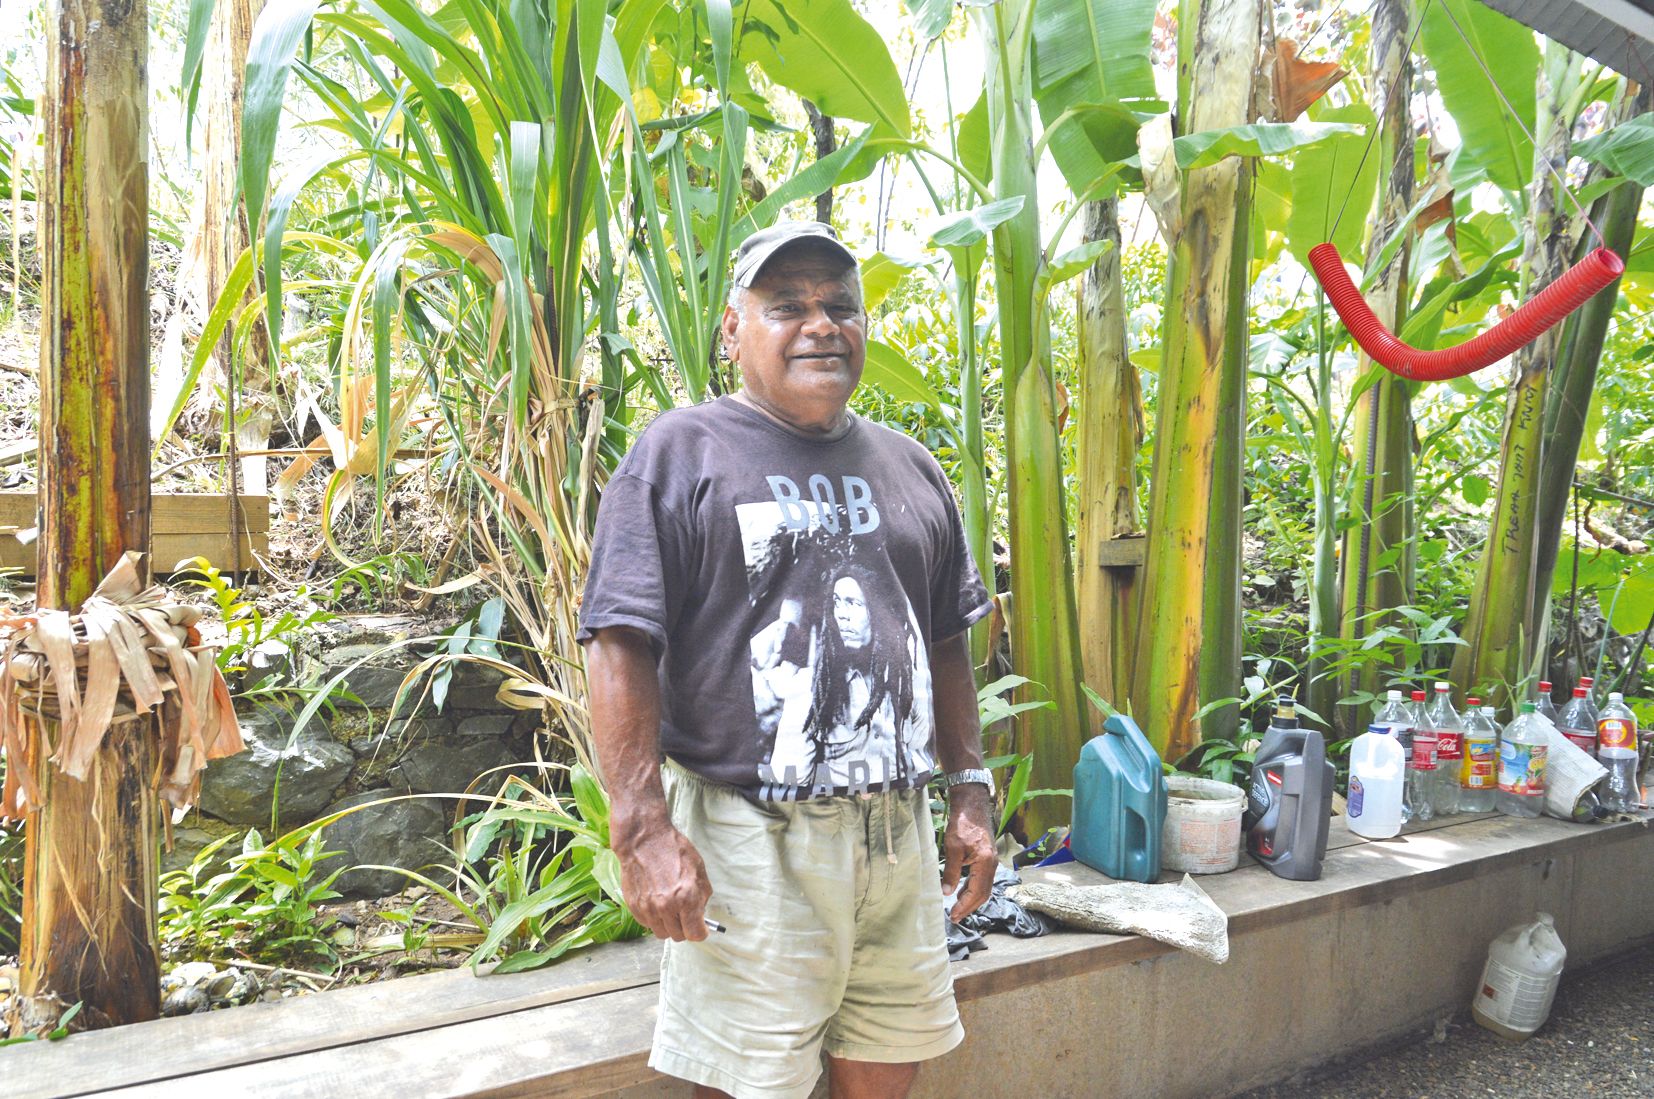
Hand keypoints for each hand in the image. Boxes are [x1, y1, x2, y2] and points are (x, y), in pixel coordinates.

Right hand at [613, 811, 712, 941]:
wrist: (644, 840)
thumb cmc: (673, 850)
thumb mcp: (698, 869)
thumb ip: (702, 896)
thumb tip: (701, 914)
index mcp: (686, 898)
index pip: (695, 934)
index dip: (700, 932)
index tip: (701, 928)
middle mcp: (666, 907)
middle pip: (678, 936)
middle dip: (685, 928)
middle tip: (685, 915)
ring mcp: (648, 908)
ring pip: (661, 933)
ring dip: (668, 925)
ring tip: (670, 908)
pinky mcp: (634, 906)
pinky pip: (647, 924)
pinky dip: (653, 918)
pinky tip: (656, 903)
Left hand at [940, 784, 995, 919]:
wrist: (972, 805)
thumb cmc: (962, 824)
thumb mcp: (953, 848)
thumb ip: (952, 872)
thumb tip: (947, 892)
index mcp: (985, 863)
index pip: (976, 892)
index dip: (965, 906)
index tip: (953, 916)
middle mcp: (992, 865)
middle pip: (983, 894)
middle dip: (969, 907)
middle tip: (955, 917)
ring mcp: (991, 862)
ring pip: (984, 888)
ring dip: (971, 900)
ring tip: (957, 909)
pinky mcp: (987, 859)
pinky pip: (982, 880)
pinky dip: (972, 889)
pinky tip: (961, 892)